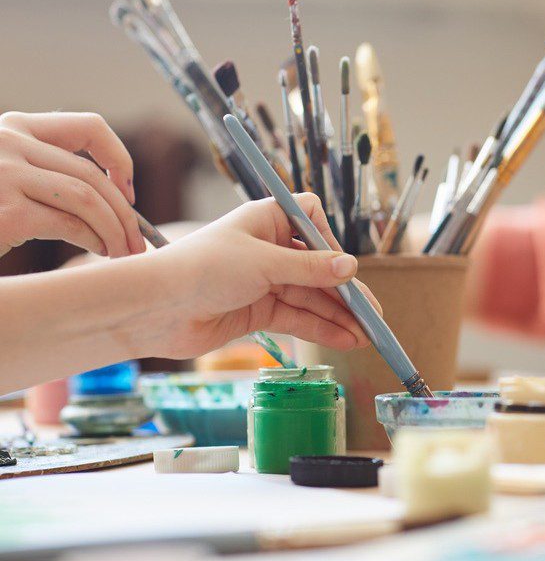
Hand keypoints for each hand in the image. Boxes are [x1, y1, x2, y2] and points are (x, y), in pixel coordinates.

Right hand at [0, 112, 143, 257]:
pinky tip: (102, 253)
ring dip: (116, 229)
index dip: (120, 160)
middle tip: (138, 241)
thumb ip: (46, 173)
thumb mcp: (9, 178)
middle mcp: (6, 141)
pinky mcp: (6, 210)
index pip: (89, 127)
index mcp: (11, 128)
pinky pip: (72, 223)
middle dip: (125, 212)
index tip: (128, 193)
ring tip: (125, 253)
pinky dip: (96, 240)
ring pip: (89, 198)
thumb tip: (115, 196)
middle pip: (93, 174)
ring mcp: (3, 173)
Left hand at [143, 193, 378, 358]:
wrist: (154, 308)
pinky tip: (345, 339)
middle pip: (318, 268)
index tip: (344, 267)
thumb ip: (311, 269)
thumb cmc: (202, 269)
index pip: (312, 221)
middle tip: (374, 316)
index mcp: (267, 220)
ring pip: (311, 297)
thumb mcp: (264, 264)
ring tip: (367, 336)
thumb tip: (352, 267)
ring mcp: (264, 281)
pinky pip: (298, 318)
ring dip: (338, 316)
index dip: (331, 242)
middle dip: (345, 293)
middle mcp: (268, 248)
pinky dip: (321, 329)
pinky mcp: (257, 310)